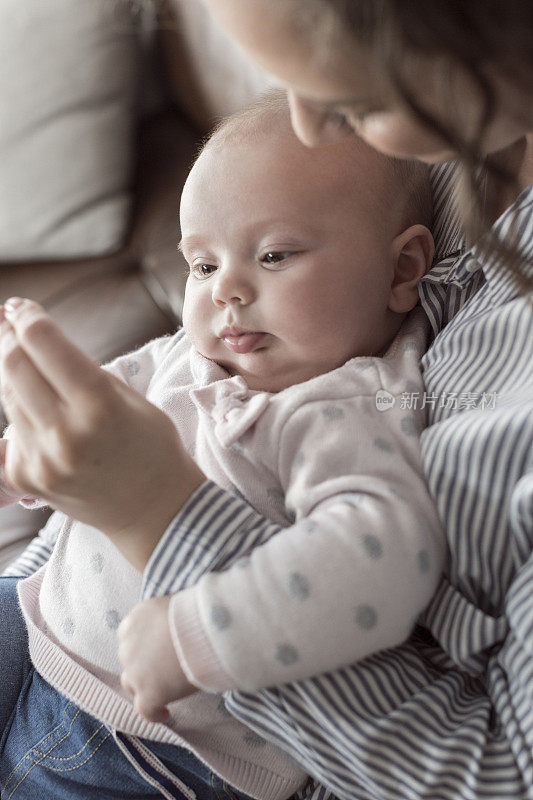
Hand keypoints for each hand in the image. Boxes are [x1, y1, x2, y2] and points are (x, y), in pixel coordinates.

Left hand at [0, 298, 204, 567]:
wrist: (154, 510)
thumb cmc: (152, 447)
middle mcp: (65, 432)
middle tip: (9, 324)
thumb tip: (38, 339)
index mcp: (98, 404)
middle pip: (13, 365)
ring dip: (12, 372)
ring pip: (7, 395)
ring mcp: (42, 459)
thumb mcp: (129, 398)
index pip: (42, 342)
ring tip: (24, 360)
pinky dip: (22, 413)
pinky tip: (39, 410)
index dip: (26, 316)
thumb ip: (83, 370)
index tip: (20, 306)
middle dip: (7, 337)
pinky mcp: (27, 478)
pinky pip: (11, 431)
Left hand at [118, 596, 195, 721]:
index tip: (156, 649)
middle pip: (129, 659)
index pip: (129, 635)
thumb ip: (164, 619)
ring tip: (162, 690)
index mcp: (135, 619)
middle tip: (163, 668)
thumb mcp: (173, 606)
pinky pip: (145, 710)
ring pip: (131, 684)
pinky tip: (165, 713)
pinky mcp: (148, 694)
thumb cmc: (199, 614)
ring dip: (144, 686)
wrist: (205, 632)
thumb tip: (173, 629)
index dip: (143, 644)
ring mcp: (135, 672)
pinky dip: (154, 713)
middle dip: (142, 664)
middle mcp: (128, 645)